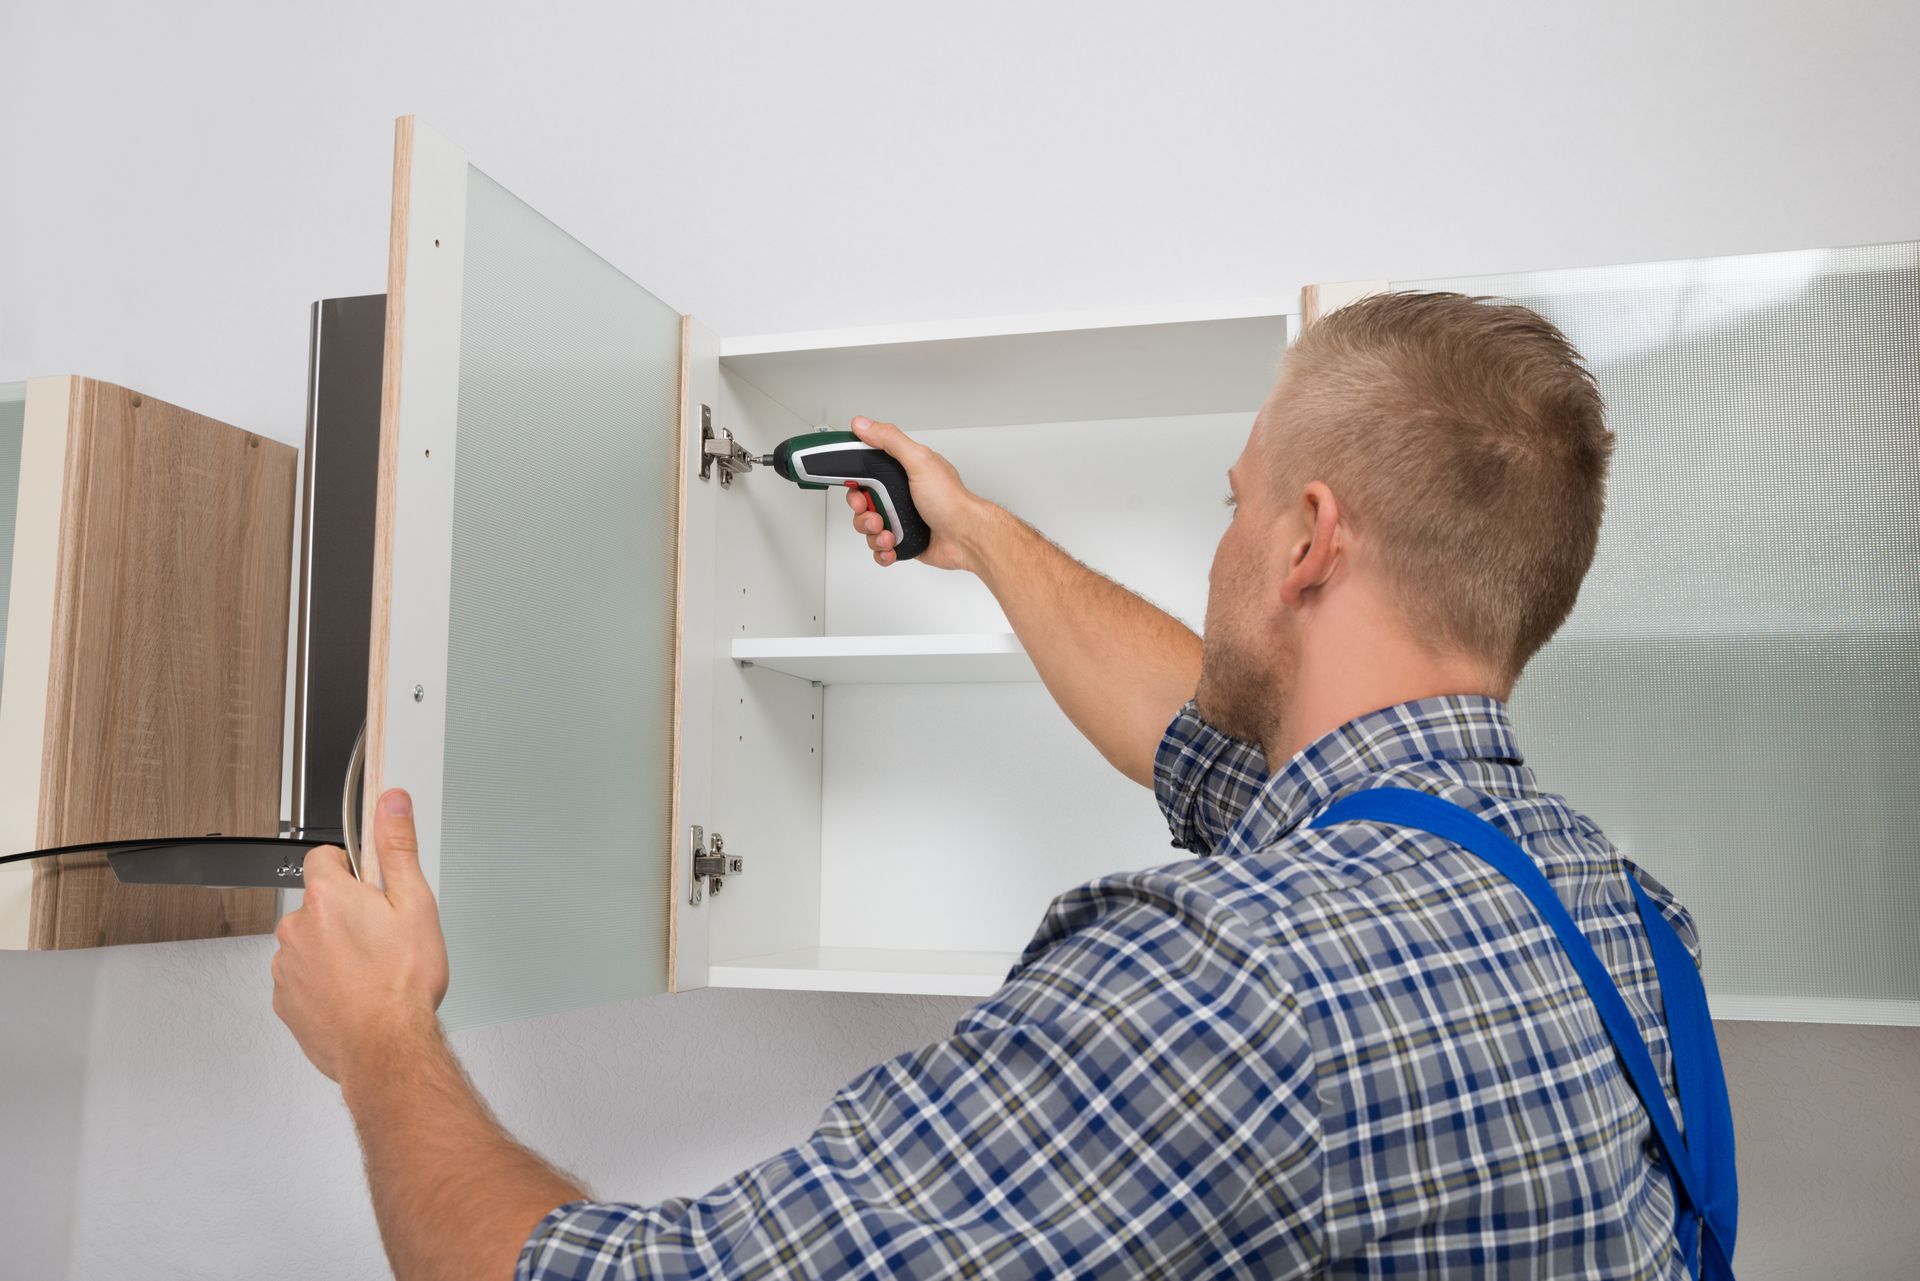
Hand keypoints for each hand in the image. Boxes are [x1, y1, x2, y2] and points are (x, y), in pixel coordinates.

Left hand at [272, 788, 448, 1084]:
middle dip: (345, 913)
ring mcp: (285, 967)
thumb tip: (391, 803)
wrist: (386, 1049)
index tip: (371, 889)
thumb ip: (398, 848)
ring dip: (332, 950)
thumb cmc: (401, 984)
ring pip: (310, 942)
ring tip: (370, 971)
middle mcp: (297, 928)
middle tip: (381, 937)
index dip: (352, 869)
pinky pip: (302, 978)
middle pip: (318, 903)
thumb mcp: (416, 905)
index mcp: (328, 897)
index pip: (324, 857)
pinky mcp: (284, 1001)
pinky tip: (354, 994)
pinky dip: (323, 983)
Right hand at [843, 416, 999, 571]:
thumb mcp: (919, 461)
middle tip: (875, 515)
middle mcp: (902, 494)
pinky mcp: (904, 541)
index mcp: (904, 472)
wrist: (967, 537)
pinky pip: (880, 548)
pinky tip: (892, 546)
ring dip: (873, 533)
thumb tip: (863, 424)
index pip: (868, 471)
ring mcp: (902, 518)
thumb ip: (890, 440)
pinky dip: (882, 550)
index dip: (856, 481)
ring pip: (868, 527)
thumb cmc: (950, 501)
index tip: (856, 488)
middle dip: (863, 512)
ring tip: (888, 533)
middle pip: (863, 502)